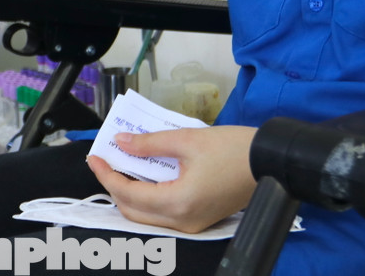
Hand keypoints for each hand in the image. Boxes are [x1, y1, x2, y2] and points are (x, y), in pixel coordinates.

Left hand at [87, 125, 257, 233]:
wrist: (269, 161)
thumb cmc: (233, 148)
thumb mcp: (187, 139)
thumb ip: (150, 144)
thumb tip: (122, 143)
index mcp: (178, 202)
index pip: (128, 194)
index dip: (107, 175)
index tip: (95, 157)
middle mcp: (183, 221)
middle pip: (133, 211)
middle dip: (114, 186)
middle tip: (105, 162)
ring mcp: (193, 224)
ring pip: (147, 217)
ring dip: (130, 194)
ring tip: (120, 167)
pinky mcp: (200, 220)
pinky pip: (164, 215)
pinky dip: (148, 198)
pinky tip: (143, 177)